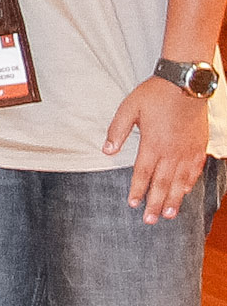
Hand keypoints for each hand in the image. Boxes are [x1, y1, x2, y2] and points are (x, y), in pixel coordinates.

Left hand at [106, 76, 213, 221]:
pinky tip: (186, 191)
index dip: (137, 190)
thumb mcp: (129, 108)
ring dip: (174, 199)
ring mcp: (187, 150)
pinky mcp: (199, 146)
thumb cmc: (155, 94)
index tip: (132, 204)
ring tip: (169, 214)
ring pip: (180, 181)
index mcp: (152, 144)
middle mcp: (171, 151)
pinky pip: (195, 169)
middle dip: (155, 203)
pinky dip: (190, 182)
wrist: (186, 84)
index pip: (143, 173)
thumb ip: (117, 131)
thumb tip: (106, 151)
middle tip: (150, 220)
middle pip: (162, 183)